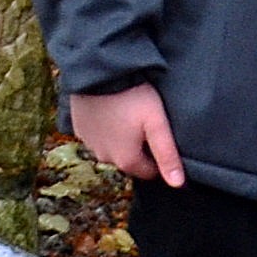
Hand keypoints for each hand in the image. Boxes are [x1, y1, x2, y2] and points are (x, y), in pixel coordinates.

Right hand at [68, 83, 187, 187]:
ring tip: (128, 113)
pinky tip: (111, 109)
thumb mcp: (157, 123)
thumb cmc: (133, 97)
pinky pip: (96, 135)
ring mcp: (88, 143)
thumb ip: (167, 155)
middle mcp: (104, 157)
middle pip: (130, 160)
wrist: (99, 71)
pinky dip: (104, 127)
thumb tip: (178, 184)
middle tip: (146, 121)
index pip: (149, 171)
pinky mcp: (78, 127)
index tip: (162, 135)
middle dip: (139, 147)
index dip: (159, 157)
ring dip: (120, 137)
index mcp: (126, 160)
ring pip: (112, 147)